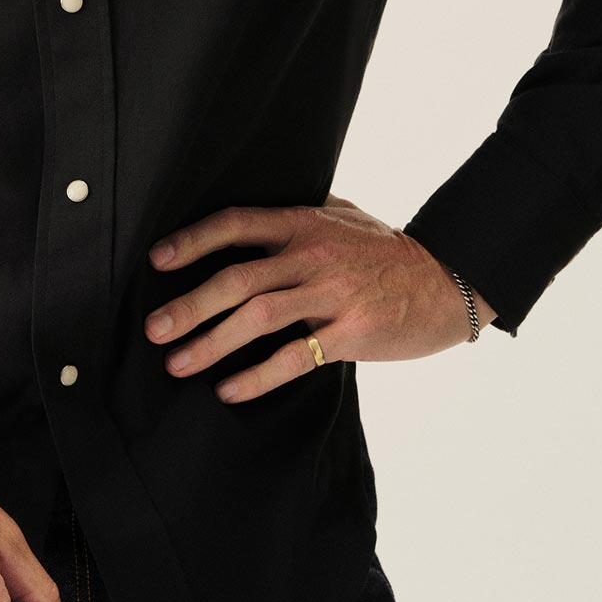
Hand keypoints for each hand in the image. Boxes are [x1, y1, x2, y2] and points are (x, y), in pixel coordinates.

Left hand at [143, 194, 496, 401]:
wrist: (446, 281)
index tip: (157, 261)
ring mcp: (331, 294)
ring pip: (258, 319)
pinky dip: (256, 376)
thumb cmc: (387, 250)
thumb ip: (300, 212)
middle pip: (237, 279)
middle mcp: (312, 254)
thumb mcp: (343, 215)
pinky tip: (229, 389)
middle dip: (189, 305)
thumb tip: (249, 217)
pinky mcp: (350, 332)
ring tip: (178, 364)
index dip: (192, 241)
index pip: (236, 224)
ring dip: (211, 343)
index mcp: (304, 221)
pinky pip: (293, 357)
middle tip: (154, 329)